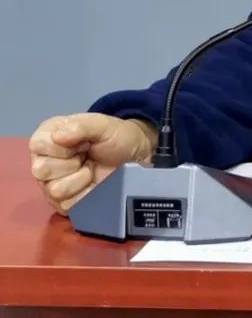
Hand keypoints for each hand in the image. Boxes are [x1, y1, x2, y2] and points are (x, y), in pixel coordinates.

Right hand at [28, 114, 156, 214]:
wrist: (135, 156)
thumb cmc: (116, 136)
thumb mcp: (102, 124)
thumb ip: (81, 126)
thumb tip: (57, 137)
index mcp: (48, 137)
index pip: (38, 145)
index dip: (63, 146)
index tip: (83, 143)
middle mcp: (44, 161)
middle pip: (42, 170)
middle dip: (71, 163)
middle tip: (86, 156)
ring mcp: (51, 184)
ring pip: (54, 190)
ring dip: (80, 179)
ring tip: (91, 169)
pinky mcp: (63, 203)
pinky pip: (66, 205)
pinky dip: (85, 194)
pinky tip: (93, 184)